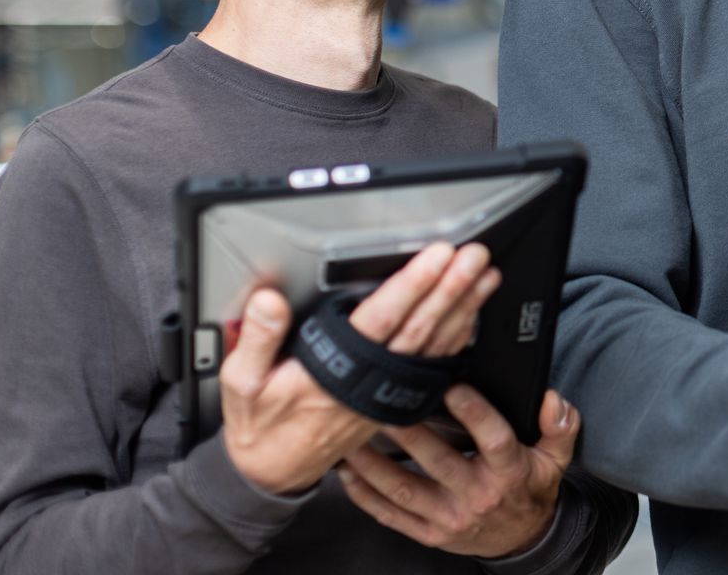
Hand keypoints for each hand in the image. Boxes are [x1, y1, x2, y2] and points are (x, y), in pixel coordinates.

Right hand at [222, 240, 499, 494]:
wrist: (274, 469)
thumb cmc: (260, 423)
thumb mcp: (242, 381)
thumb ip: (259, 338)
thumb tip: (269, 299)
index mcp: (335, 370)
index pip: (381, 318)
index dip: (412, 285)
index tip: (436, 257)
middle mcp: (369, 379)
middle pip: (419, 325)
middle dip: (450, 287)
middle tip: (474, 256)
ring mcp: (386, 390)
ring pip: (434, 343)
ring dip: (463, 308)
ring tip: (484, 277)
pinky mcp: (394, 397)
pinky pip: (433, 365)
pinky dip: (457, 338)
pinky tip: (473, 317)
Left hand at [339, 386, 579, 558]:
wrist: (523, 539)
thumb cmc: (532, 487)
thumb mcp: (558, 456)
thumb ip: (560, 423)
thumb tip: (549, 398)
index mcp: (510, 472)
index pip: (494, 440)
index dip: (474, 413)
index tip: (453, 386)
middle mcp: (478, 496)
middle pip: (439, 462)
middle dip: (408, 432)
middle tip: (383, 404)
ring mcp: (450, 518)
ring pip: (405, 490)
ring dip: (373, 464)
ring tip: (351, 438)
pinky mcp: (429, 533)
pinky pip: (391, 515)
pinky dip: (364, 495)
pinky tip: (347, 473)